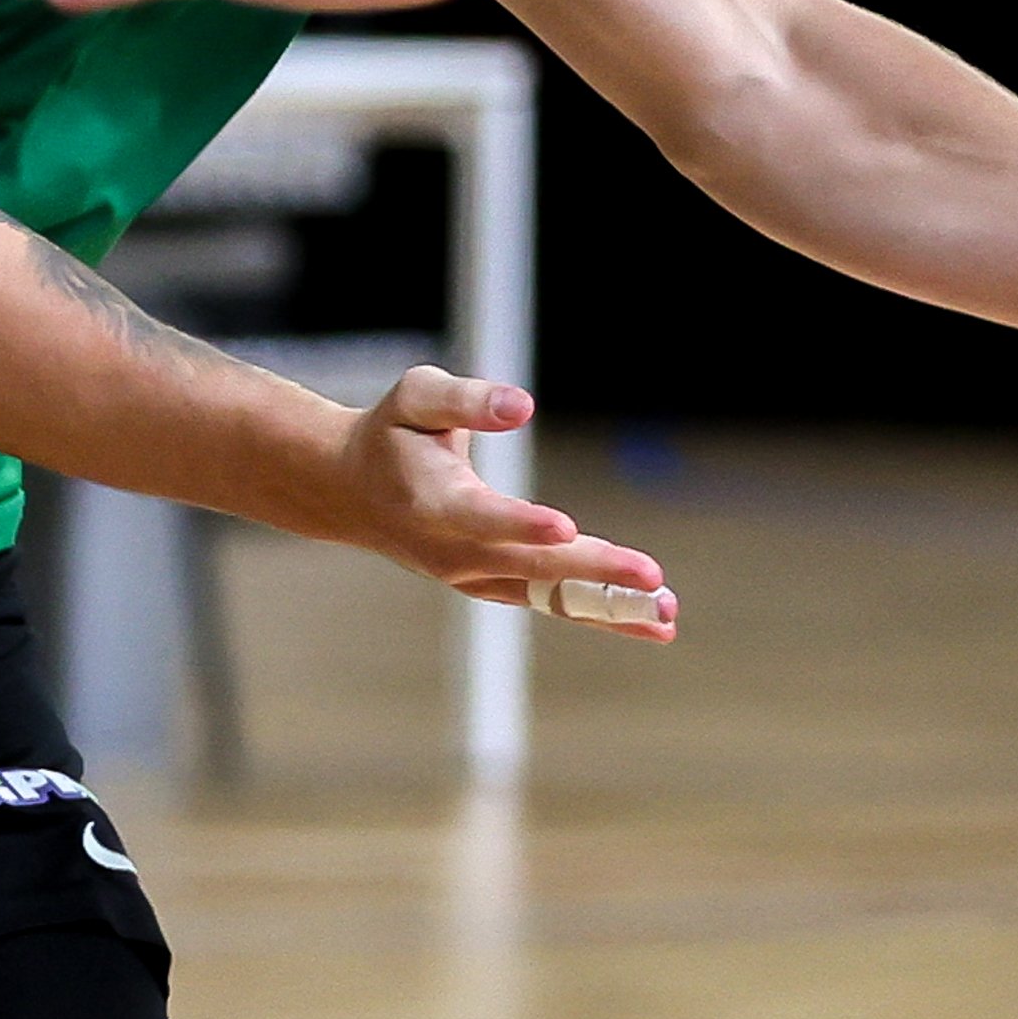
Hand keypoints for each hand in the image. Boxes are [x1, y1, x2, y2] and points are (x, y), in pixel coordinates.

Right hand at [312, 369, 677, 632]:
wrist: (351, 492)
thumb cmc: (391, 433)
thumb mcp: (416, 396)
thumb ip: (467, 398)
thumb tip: (523, 405)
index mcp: (431, 501)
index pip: (480, 517)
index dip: (521, 523)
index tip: (565, 527)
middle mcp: (453, 552)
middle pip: (530, 566)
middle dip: (594, 573)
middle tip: (652, 578)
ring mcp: (473, 577)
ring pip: (547, 596)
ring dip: (608, 607)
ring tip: (667, 615)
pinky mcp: (493, 586)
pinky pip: (550, 603)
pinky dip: (599, 613)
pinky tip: (651, 622)